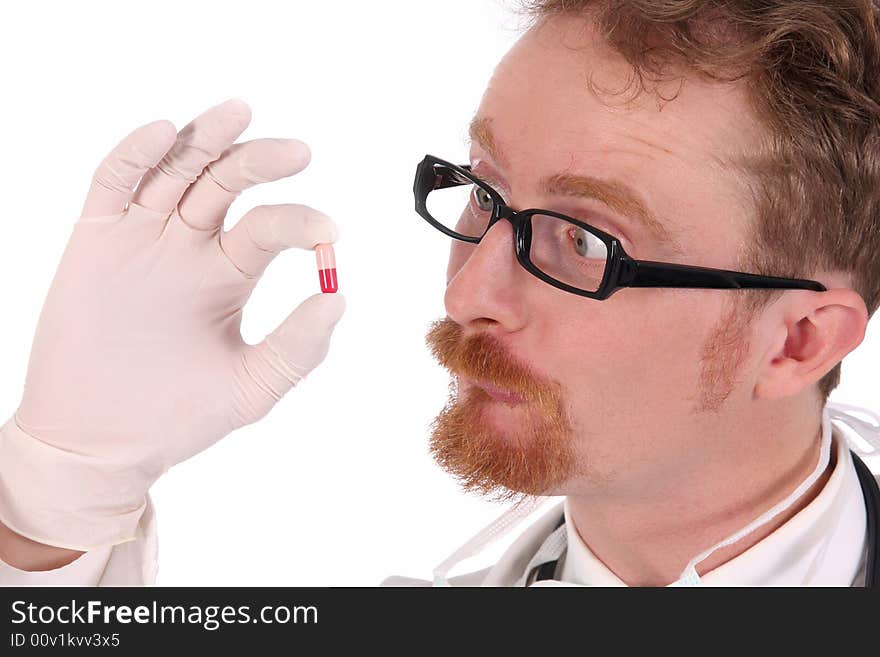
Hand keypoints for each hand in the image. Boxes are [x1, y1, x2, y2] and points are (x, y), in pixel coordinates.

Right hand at [0, 98, 344, 550]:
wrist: (101, 443)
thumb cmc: (178, 417)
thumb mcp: (252, 387)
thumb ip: (297, 347)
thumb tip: (340, 297)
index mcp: (230, 272)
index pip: (269, 227)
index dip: (299, 223)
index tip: (329, 234)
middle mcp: (190, 246)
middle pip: (227, 182)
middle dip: (261, 160)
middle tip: (300, 152)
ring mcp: (143, 238)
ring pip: (175, 170)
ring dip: (205, 138)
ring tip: (239, 112)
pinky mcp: (96, 240)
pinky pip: (114, 183)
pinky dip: (135, 155)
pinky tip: (163, 132)